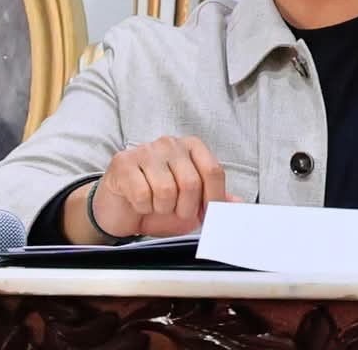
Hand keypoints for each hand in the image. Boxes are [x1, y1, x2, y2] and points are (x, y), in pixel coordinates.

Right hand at [88, 136, 240, 238]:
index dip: (213, 199)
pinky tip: (139, 202)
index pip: (213, 171)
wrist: (119, 208)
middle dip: (186, 209)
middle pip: (191, 182)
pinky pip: (142, 194)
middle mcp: (170, 143)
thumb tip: (237, 203)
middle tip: (176, 212)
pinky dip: (143, 207)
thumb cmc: (156, 202)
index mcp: (191, 147)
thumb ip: (213, 200)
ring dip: (162, 208)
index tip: (206, 214)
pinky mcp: (124, 162)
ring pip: (166, 190)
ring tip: (156, 205)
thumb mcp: (190, 204)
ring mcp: (146, 150)